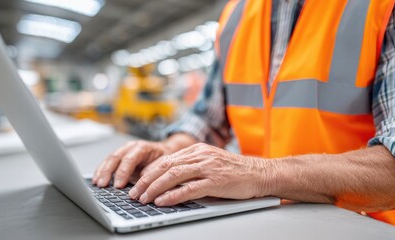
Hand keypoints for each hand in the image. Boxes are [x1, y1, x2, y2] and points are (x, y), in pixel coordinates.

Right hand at [92, 140, 170, 187]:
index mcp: (142, 147)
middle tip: (103, 185)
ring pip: (109, 159)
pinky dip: (101, 170)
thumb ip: (153, 170)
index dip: (122, 172)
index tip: (119, 185)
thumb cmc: (164, 157)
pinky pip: (108, 162)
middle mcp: (131, 147)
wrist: (165, 150)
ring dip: (102, 171)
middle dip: (108, 172)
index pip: (129, 159)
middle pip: (115, 157)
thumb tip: (143, 180)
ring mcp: (124, 150)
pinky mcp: (120, 156)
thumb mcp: (164, 163)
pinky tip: (96, 179)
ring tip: (97, 183)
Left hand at [128, 143, 271, 205]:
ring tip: (144, 198)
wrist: (259, 173)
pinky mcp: (216, 181)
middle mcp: (200, 156)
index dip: (149, 172)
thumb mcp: (209, 162)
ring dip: (155, 188)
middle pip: (166, 166)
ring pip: (174, 175)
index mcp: (197, 150)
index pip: (166, 159)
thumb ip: (190, 166)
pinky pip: (190, 188)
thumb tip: (167, 179)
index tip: (137, 183)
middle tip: (134, 193)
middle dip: (146, 180)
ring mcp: (208, 167)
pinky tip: (163, 201)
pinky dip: (173, 195)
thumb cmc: (234, 171)